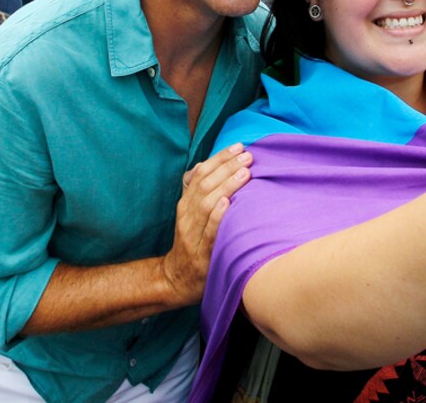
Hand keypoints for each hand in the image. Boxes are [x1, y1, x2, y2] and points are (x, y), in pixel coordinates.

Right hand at [160, 143, 251, 304]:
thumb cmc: (192, 243)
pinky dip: (217, 216)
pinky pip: (208, 232)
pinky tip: (227, 203)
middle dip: (227, 167)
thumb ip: (198, 192)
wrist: (177, 279)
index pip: (201, 173)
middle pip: (205, 185)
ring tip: (244, 173)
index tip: (238, 146)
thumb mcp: (192, 215)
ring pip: (206, 203)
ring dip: (226, 186)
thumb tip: (205, 164)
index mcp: (186, 203)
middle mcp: (186, 214)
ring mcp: (191, 233)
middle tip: (247, 156)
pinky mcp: (200, 253)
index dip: (219, 158)